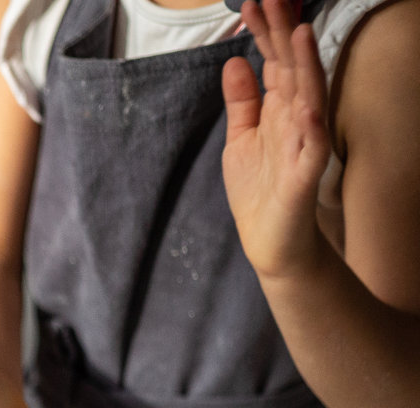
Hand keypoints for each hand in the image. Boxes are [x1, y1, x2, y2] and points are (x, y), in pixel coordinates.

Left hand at [221, 0, 331, 280]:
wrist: (270, 241)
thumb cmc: (259, 190)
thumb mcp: (241, 139)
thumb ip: (243, 101)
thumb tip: (238, 61)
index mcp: (280, 108)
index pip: (274, 60)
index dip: (264, 31)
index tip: (251, 1)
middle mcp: (296, 118)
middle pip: (291, 68)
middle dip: (283, 33)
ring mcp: (303, 144)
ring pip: (308, 96)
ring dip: (304, 66)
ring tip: (299, 33)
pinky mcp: (305, 174)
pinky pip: (312, 146)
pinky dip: (310, 124)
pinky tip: (306, 104)